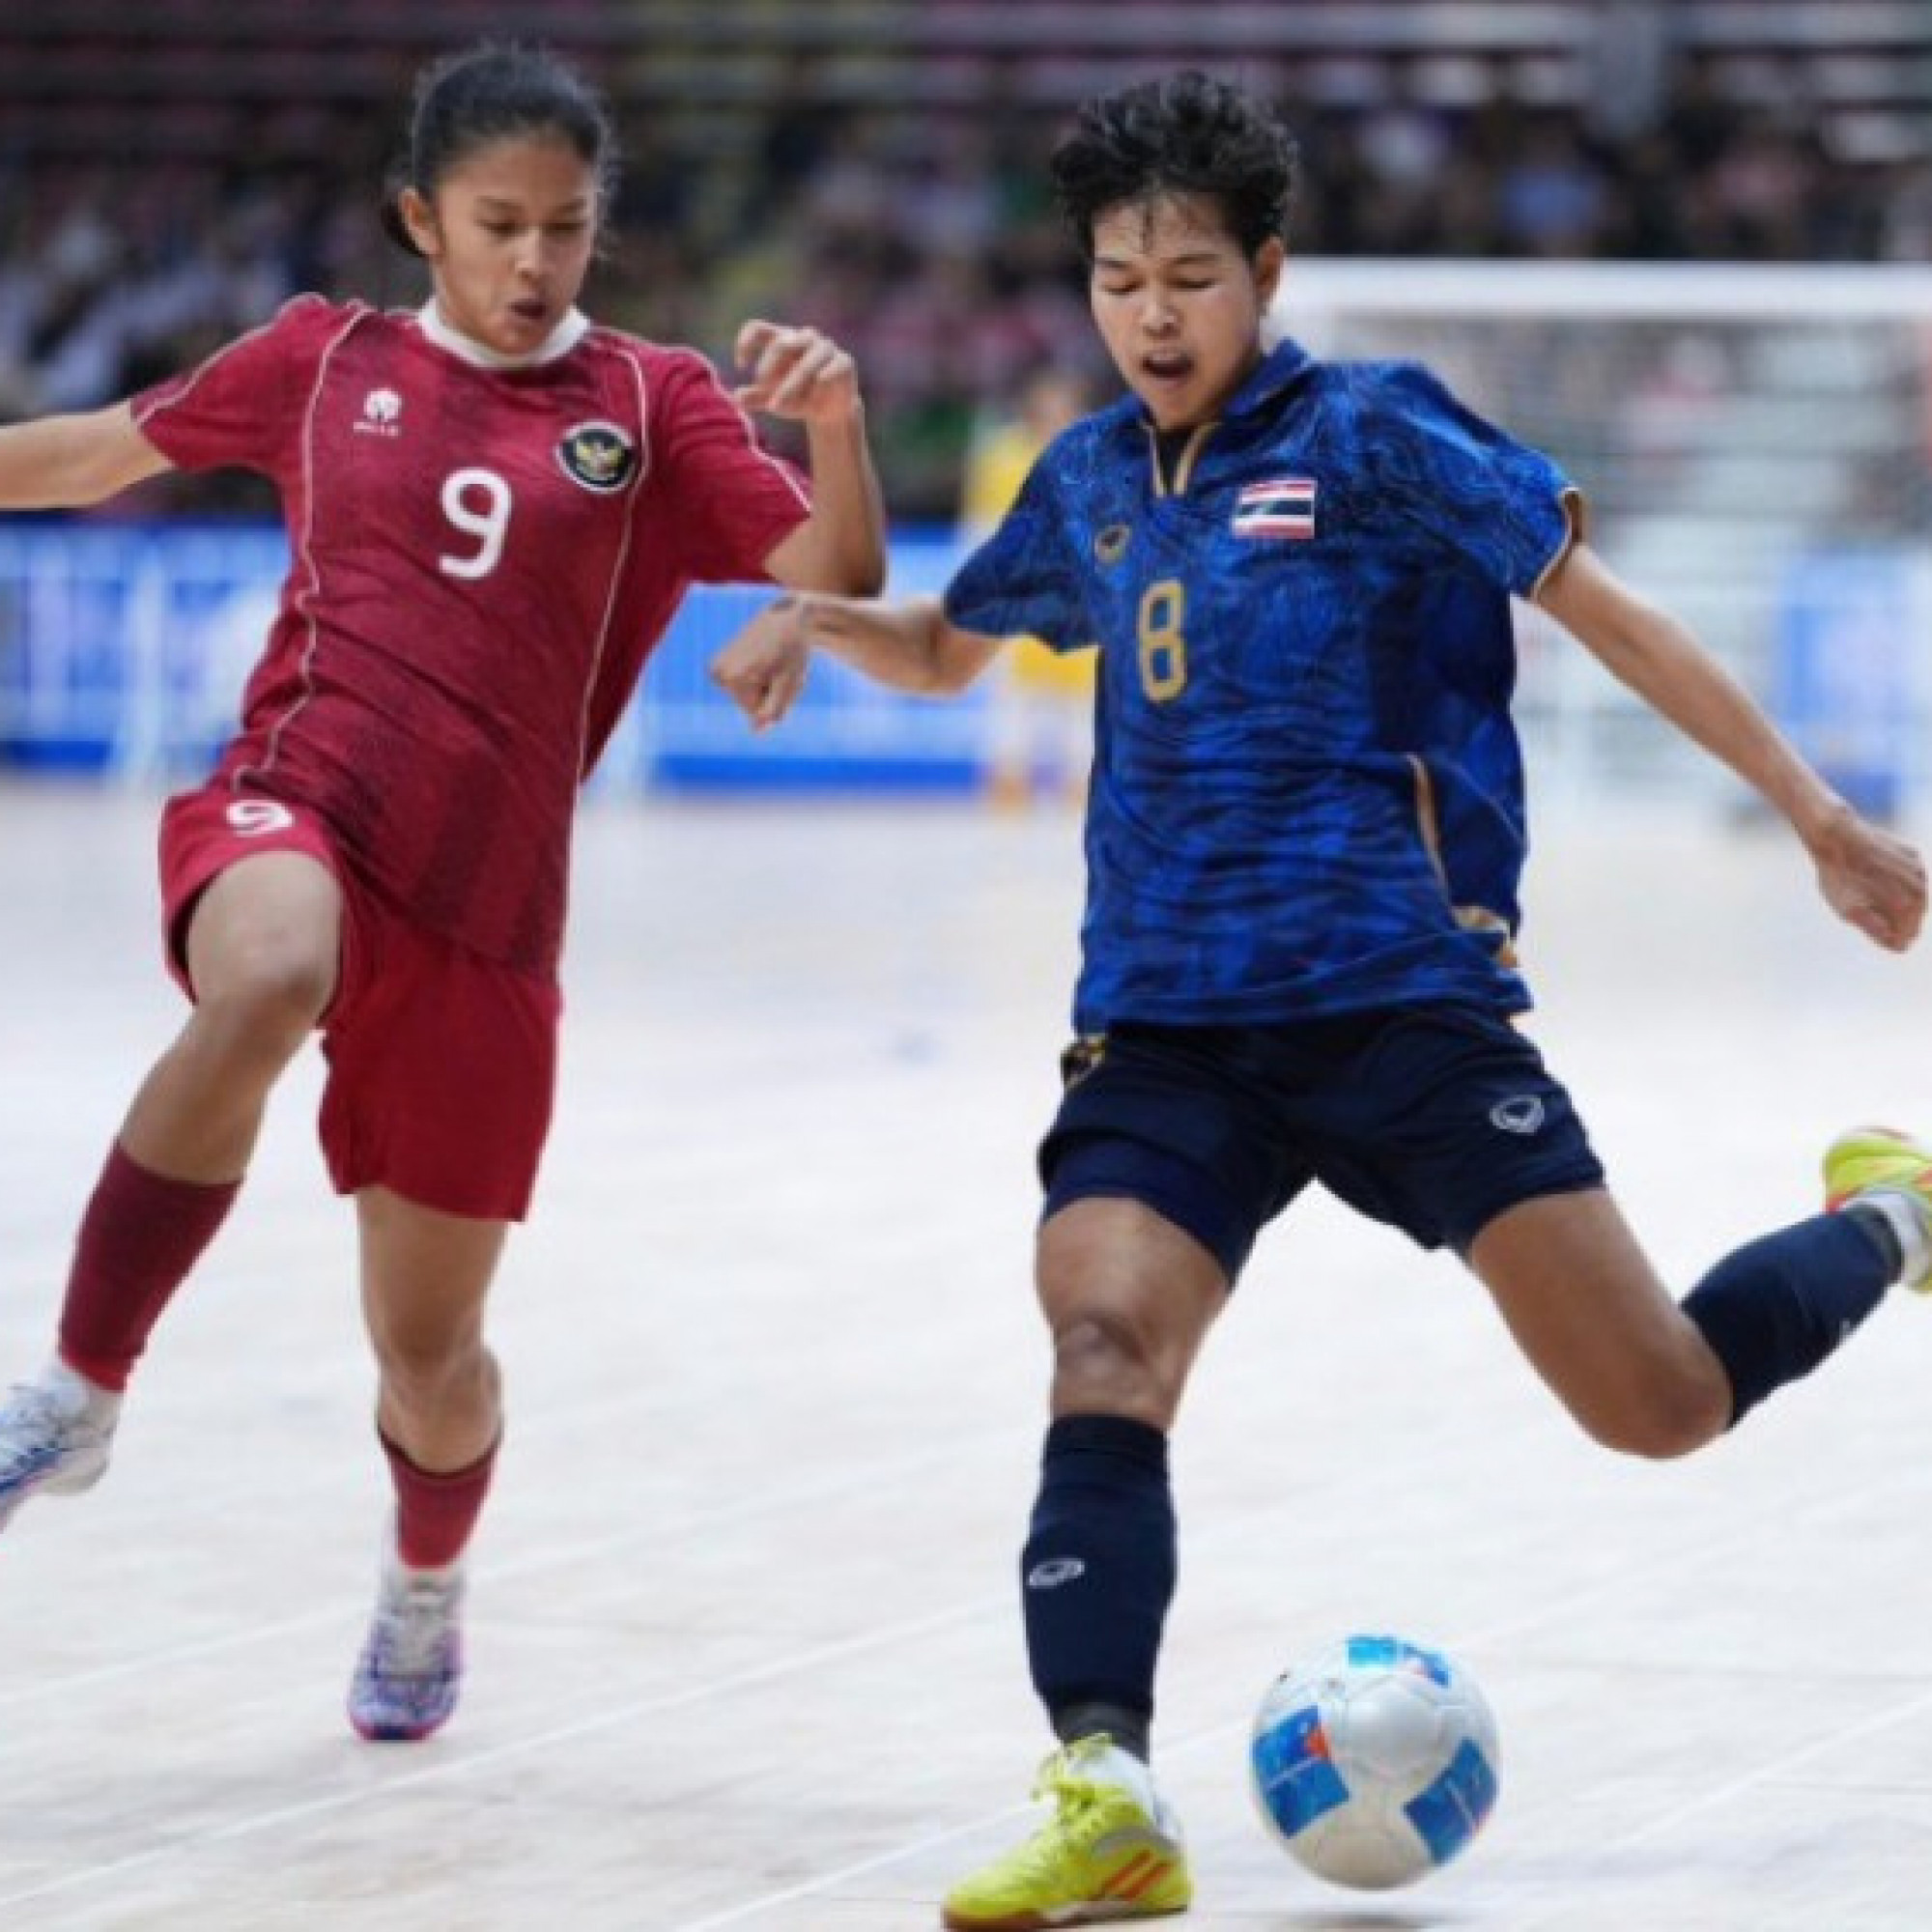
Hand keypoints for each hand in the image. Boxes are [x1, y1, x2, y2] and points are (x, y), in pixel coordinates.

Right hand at [709, 596, 810, 731]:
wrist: (787, 618)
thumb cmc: (792, 652)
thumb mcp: (789, 685)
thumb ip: (773, 712)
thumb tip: (757, 731)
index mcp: (733, 677)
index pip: (757, 713)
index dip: (776, 699)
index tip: (781, 674)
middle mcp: (718, 672)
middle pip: (748, 706)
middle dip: (769, 694)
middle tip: (778, 668)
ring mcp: (715, 670)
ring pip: (745, 699)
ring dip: (764, 688)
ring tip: (771, 664)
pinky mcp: (717, 667)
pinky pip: (740, 690)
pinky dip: (756, 682)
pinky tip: (760, 663)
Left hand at [732, 320, 860, 425]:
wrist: (830, 412)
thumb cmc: (797, 398)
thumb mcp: (772, 400)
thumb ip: (755, 397)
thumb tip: (738, 398)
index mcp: (783, 340)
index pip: (759, 328)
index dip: (746, 342)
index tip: (740, 365)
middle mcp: (804, 338)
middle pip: (781, 344)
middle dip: (768, 369)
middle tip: (762, 389)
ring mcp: (826, 348)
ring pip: (806, 362)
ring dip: (790, 386)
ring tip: (777, 408)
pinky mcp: (844, 362)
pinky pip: (833, 367)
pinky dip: (822, 380)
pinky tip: (815, 394)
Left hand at [1812, 805, 1926, 951]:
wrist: (1836, 836)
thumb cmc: (1838, 876)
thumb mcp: (1848, 909)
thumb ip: (1874, 928)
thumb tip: (1898, 944)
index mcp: (1905, 905)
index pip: (1906, 936)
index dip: (1893, 941)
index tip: (1881, 939)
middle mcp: (1919, 886)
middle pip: (1915, 918)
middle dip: (1899, 925)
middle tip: (1880, 926)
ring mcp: (1918, 869)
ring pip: (1917, 898)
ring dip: (1903, 906)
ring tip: (1879, 905)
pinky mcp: (1913, 855)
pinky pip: (1913, 877)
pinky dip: (1902, 886)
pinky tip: (1883, 884)